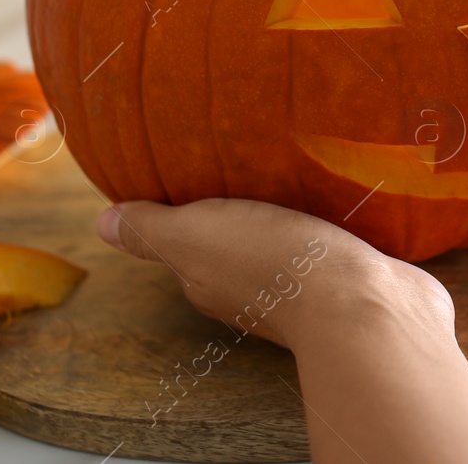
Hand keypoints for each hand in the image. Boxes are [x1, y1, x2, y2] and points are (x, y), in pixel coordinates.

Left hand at [97, 199, 467, 462]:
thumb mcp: (196, 235)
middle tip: (245, 163)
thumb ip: (151, 229)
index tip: (196, 172)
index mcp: (206, 281)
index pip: (184, 243)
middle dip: (235, 212)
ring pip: (279, 247)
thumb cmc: (273, 264)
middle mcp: (247, 292)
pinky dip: (320, 228)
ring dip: (282, 217)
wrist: (364, 304)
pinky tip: (332, 203)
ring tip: (291, 176)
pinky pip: (323, 249)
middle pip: (231, 247)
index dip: (185, 210)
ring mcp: (299, 291)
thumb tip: (103, 224)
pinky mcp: (344, 283)